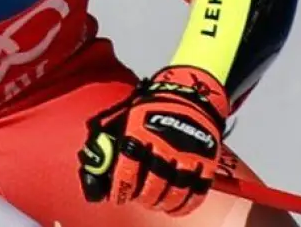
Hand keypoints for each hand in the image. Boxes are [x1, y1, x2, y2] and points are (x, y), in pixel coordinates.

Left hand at [77, 65, 229, 216]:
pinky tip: (175, 207)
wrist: (187, 92)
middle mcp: (164, 143)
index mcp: (140, 131)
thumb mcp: (124, 119)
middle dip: (143, 197)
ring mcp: (187, 152)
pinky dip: (186, 204)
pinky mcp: (206, 158)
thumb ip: (109, 144)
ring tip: (155, 203)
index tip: (118, 197)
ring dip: (162, 202)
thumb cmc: (150, 110)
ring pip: (175, 190)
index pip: (128, 168)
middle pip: (153, 184)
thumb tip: (94, 172)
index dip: (122, 187)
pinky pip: (198, 190)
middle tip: (139, 199)